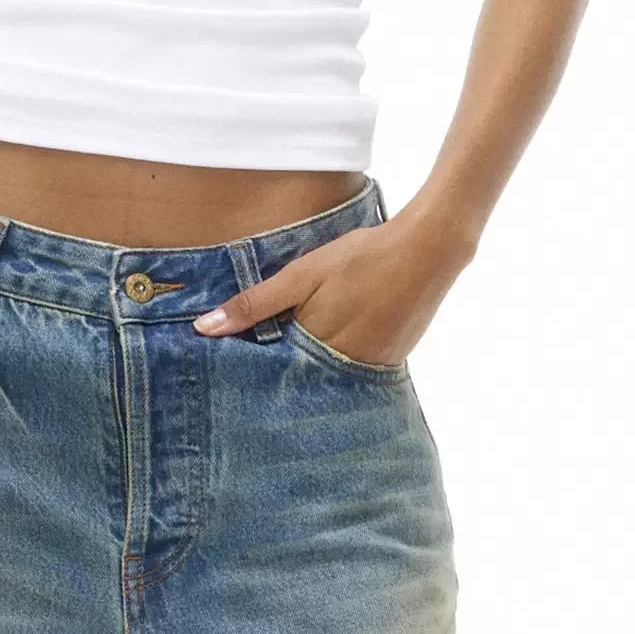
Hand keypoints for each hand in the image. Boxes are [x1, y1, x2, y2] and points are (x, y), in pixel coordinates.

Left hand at [193, 213, 467, 373]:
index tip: (225, 373)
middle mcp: (341, 369)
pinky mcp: (388, 366)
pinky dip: (336, 366)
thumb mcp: (302, 274)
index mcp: (314, 348)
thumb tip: (204, 329)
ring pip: (324, 380)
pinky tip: (330, 349)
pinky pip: (351, 375)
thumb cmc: (361, 258)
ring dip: (308, 372)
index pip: (269, 374)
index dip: (248, 372)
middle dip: (277, 378)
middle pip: (297, 382)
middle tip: (250, 376)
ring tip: (293, 360)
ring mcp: (368, 371)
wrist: (429, 252)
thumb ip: (255, 304)